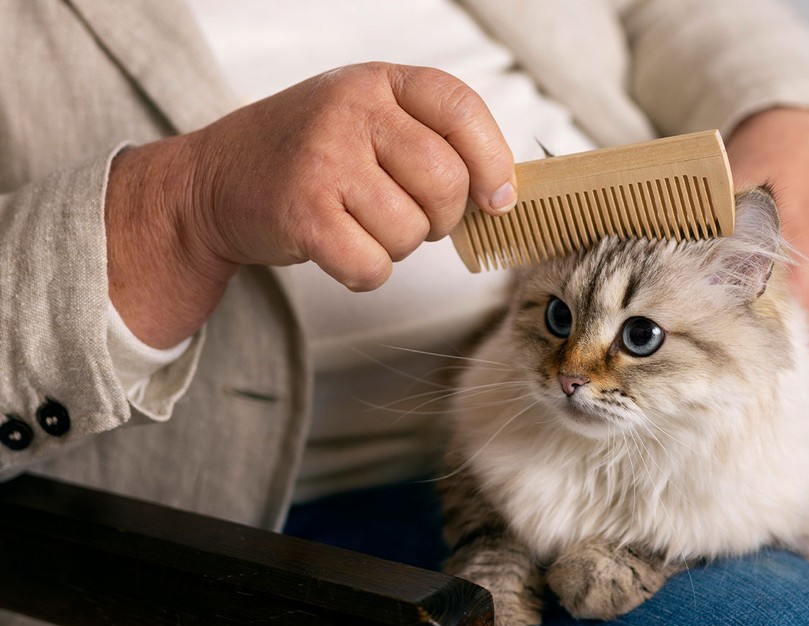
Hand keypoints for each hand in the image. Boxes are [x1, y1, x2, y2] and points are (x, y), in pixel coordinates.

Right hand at [107, 63, 515, 346]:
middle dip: (442, 217)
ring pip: (411, 232)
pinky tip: (339, 248)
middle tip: (410, 215)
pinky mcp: (302, 213)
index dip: (492, 161)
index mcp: (379, 82)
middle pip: (446, 182)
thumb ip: (433, 141)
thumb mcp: (369, 120)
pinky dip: (365, 273)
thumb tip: (504, 196)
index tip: (498, 198)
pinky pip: (373, 265)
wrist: (216, 180)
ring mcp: (324, 160)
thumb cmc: (312, 156)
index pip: (462, 111)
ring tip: (360, 225)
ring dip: (397, 246)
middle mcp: (351, 110)